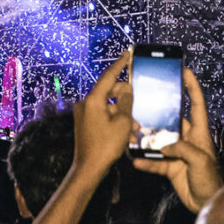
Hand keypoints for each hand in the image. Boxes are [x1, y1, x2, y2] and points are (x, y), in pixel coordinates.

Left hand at [72, 51, 133, 179]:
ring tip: (136, 130)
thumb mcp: (123, 123)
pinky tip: (127, 135)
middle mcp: (85, 104)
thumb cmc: (105, 146)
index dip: (120, 64)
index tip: (127, 54)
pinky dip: (116, 122)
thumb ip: (127, 103)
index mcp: (93, 100)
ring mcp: (84, 114)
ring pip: (109, 107)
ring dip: (124, 116)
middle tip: (139, 107)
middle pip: (110, 92)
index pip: (108, 76)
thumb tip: (127, 90)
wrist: (89, 169)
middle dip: (126, 100)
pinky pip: (103, 117)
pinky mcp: (85, 124)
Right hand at [133, 68, 222, 212]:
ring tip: (133, 134)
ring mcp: (178, 153)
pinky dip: (144, 161)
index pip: (196, 105)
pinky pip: (154, 161)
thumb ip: (182, 149)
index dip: (192, 88)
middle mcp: (188, 140)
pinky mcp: (170, 167)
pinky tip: (135, 160)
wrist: (207, 204)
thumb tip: (164, 146)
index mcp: (199, 133)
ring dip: (147, 139)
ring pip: (159, 141)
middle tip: (144, 104)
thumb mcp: (199, 160)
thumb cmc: (211, 181)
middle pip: (172, 121)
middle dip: (159, 113)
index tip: (185, 72)